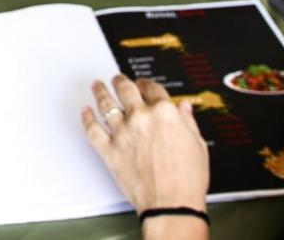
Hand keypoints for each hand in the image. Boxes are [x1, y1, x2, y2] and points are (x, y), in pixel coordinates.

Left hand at [81, 76, 208, 215]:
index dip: (147, 84)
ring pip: (106, 103)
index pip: (153, 88)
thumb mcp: (198, 145)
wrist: (171, 204)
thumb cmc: (187, 180)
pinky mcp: (108, 149)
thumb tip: (184, 108)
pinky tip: (85, 112)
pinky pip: (92, 128)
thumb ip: (188, 122)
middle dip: (121, 81)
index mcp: (165, 113)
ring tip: (97, 86)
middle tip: (118, 79)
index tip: (144, 84)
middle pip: (126, 90)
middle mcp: (141, 117)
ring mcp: (122, 132)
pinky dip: (87, 118)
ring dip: (100, 91)